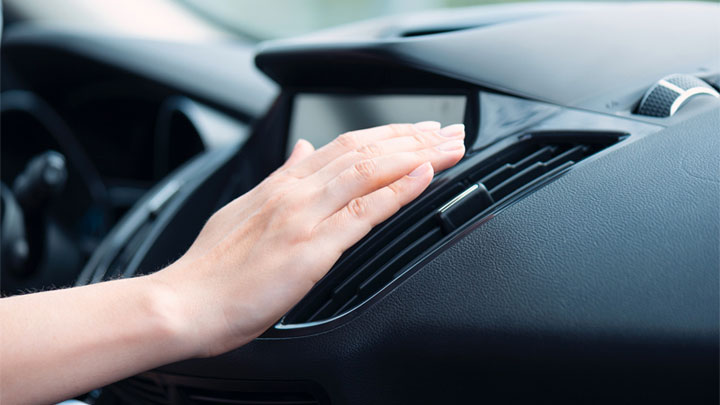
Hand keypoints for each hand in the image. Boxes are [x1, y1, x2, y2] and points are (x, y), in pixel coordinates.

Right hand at [153, 122, 465, 356]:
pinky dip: (397, 191)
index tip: (417, 130)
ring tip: (449, 147)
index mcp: (282, 184)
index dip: (387, 134)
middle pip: (364, 150)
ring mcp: (304, 217)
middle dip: (412, 138)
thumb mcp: (244, 208)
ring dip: (415, 156)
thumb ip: (279, 178)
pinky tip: (422, 178)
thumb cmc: (211, 267)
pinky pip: (363, 213)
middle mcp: (295, 192)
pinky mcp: (310, 249)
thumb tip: (301, 151)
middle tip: (448, 131)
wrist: (185, 302)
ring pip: (369, 171)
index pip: (344, 145)